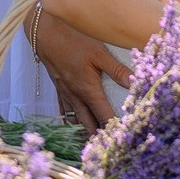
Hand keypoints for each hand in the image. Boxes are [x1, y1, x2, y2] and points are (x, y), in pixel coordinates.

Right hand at [35, 11, 127, 131]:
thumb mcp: (99, 51)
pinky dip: (71, 120)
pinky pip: (64, 110)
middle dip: (99, 137)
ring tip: (93, 143)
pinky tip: (73, 123)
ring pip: (76, 119)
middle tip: (109, 148)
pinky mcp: (58, 86)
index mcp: (88, 90)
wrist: (43, 30)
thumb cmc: (73, 38)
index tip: (124, 141)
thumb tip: (135, 83)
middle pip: (89, 124)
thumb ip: (117, 70)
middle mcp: (76, 96)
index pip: (104, 117)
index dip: (114, 130)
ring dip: (85, 131)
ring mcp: (65, 92)